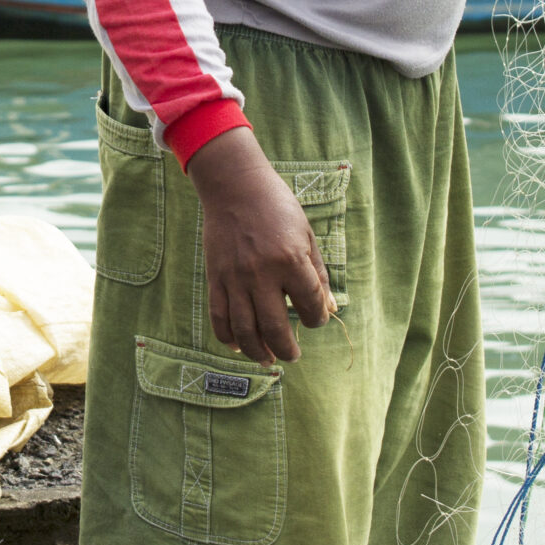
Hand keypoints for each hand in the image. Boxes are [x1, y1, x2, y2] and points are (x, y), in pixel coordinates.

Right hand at [185, 126, 332, 363]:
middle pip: (275, 329)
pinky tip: (238, 345)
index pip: (310, 306)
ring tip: (268, 358)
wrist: (235, 186)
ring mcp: (235, 277)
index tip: (316, 319)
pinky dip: (228, 337)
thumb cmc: (277, 208)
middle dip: (287, 349)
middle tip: (292, 355)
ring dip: (258, 352)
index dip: (318, 319)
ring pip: (245, 330)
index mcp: (290, 260)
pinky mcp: (215, 277)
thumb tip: (329, 309)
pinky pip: (219, 317)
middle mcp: (262, 273)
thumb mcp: (307, 236)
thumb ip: (318, 275)